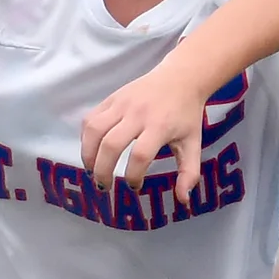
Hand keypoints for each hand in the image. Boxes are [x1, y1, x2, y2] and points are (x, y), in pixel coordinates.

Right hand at [81, 65, 208, 204]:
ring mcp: (121, 103)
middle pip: (111, 144)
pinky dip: (86, 137)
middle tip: (104, 187)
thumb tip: (183, 201)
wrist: (181, 78)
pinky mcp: (112, 98)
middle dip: (103, 171)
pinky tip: (92, 151)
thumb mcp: (193, 144)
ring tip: (92, 171)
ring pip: (94, 130)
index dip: (133, 176)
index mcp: (160, 126)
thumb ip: (189, 173)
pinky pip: (90, 119)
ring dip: (88, 154)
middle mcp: (137, 113)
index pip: (140, 155)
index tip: (134, 187)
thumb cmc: (186, 114)